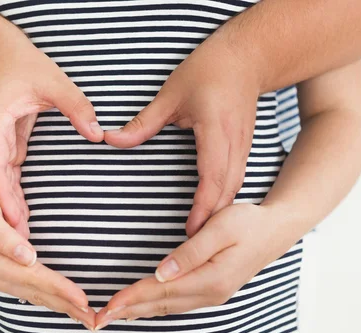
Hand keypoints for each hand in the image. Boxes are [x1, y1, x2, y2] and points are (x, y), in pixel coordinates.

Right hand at [0, 33, 103, 238]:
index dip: (3, 196)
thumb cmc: (22, 64)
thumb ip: (75, 104)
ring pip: (0, 187)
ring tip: (24, 245)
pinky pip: (8, 181)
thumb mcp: (52, 79)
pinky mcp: (4, 150)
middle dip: (6, 217)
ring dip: (10, 214)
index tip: (13, 223)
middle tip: (24, 252)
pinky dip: (15, 202)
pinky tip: (26, 224)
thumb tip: (98, 134)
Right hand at [0, 187, 96, 329]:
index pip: (34, 278)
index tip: (83, 299)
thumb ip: (3, 236)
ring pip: (36, 297)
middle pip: (38, 294)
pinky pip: (32, 293)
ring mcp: (0, 280)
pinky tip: (66, 307)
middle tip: (94, 320)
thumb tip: (27, 257)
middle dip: (67, 306)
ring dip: (62, 308)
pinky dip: (51, 301)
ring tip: (87, 319)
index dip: (59, 289)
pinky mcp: (5, 277)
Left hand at [93, 203, 297, 329]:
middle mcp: (210, 293)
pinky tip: (142, 306)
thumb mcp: (220, 229)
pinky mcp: (211, 290)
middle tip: (98, 319)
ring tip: (113, 315)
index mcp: (211, 279)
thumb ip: (190, 252)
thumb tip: (161, 273)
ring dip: (139, 311)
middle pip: (160, 304)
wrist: (274, 230)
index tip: (106, 305)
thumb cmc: (248, 223)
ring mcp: (212, 295)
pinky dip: (154, 306)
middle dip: (128, 311)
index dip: (131, 297)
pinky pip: (176, 303)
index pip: (160, 291)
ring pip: (167, 307)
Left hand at [103, 26, 260, 236]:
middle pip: (227, 193)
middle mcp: (234, 145)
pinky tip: (211, 212)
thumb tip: (110, 139)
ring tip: (199, 238)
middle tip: (191, 247)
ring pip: (234, 190)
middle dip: (211, 222)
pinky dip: (224, 200)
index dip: (202, 208)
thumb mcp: (171, 93)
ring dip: (218, 214)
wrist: (249, 56)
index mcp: (216, 132)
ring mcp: (243, 147)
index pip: (213, 178)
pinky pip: (236, 181)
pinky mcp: (244, 147)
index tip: (190, 232)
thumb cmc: (211, 70)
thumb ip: (142, 122)